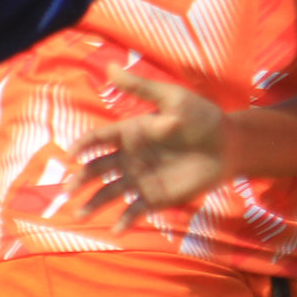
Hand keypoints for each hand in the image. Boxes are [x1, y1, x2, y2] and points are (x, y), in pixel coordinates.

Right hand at [71, 72, 229, 225]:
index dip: (82, 146)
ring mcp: (141, 179)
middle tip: (67, 190)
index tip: (71, 156)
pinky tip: (115, 230)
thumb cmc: (201, 118)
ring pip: (109, 192)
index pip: (98, 139)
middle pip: (97, 169)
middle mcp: (129, 157)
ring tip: (78, 215)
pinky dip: (124, 221)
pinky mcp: (155, 198)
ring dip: (93, 203)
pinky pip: (134, 210)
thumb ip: (140, 88)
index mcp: (130, 133)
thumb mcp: (171, 99)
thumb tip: (108, 66)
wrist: (228, 146)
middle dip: (80, 179)